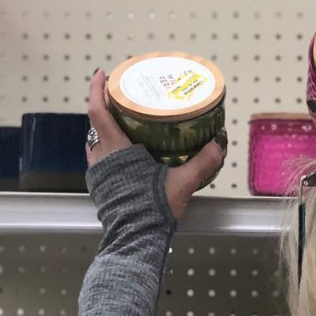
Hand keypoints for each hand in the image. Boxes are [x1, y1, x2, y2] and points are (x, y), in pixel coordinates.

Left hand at [86, 69, 226, 219]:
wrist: (134, 241)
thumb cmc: (152, 210)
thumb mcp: (182, 182)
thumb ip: (202, 161)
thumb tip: (220, 143)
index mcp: (115, 150)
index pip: (98, 112)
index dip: (97, 90)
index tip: (103, 73)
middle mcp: (100, 158)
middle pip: (95, 124)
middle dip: (106, 106)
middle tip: (124, 96)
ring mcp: (97, 174)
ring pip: (96, 141)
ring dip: (106, 127)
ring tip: (127, 120)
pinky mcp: (101, 187)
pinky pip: (100, 157)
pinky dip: (110, 146)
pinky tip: (129, 150)